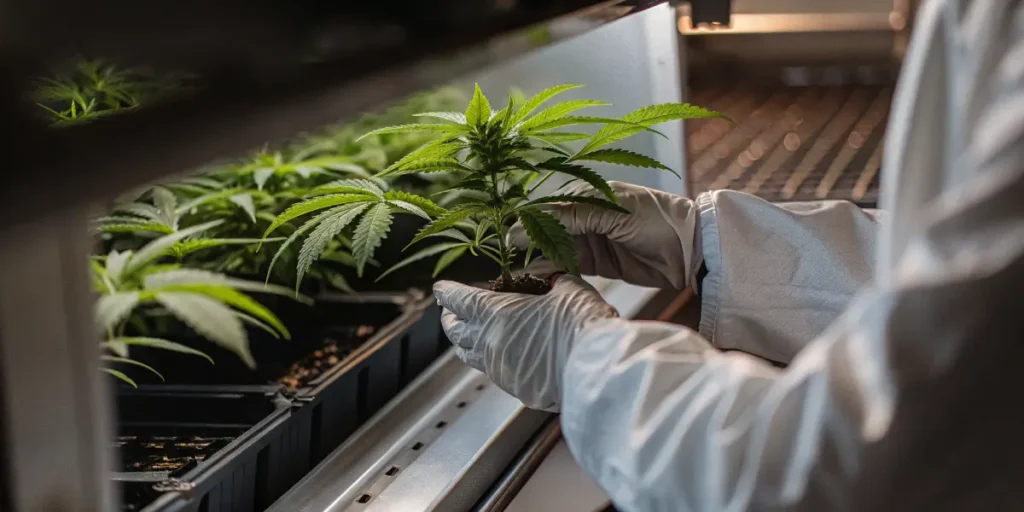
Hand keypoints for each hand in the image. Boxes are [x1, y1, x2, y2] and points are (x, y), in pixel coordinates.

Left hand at [433, 275, 617, 410]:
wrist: (595, 370)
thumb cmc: (580, 325)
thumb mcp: (568, 288)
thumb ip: (553, 280)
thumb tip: (552, 279)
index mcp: (496, 313)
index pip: (458, 300)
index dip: (446, 292)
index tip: (439, 289)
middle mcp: (490, 343)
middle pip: (455, 331)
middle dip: (449, 318)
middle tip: (450, 311)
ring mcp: (501, 370)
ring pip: (469, 356)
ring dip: (465, 342)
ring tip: (468, 335)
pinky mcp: (516, 389)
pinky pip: (495, 372)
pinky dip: (492, 360)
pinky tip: (503, 355)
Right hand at [508, 181, 701, 289]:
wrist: (692, 250)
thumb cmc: (656, 220)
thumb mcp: (611, 211)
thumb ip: (569, 216)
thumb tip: (526, 224)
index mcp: (586, 193)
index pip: (545, 208)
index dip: (524, 224)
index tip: (507, 242)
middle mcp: (583, 214)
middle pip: (544, 230)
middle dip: (527, 245)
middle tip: (508, 263)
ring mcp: (589, 239)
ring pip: (552, 249)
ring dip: (536, 261)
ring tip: (518, 275)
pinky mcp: (596, 262)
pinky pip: (567, 266)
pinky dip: (553, 272)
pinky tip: (538, 279)